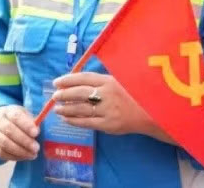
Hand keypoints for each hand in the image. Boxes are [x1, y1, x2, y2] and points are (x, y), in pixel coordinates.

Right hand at [0, 105, 39, 161]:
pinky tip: (25, 157)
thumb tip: (39, 131)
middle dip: (24, 140)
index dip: (26, 125)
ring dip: (20, 151)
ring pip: (4, 143)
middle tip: (36, 147)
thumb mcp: (25, 116)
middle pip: (9, 130)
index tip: (36, 133)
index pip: (16, 117)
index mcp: (9, 112)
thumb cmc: (18, 120)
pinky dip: (14, 156)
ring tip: (32, 154)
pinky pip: (2, 153)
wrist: (0, 123)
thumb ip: (33, 122)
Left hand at [52, 73, 166, 139]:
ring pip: (80, 109)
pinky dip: (74, 121)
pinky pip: (87, 122)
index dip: (68, 79)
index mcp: (109, 81)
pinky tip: (66, 119)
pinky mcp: (108, 125)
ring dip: (66, 109)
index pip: (84, 78)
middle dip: (64, 94)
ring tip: (57, 109)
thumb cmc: (133, 95)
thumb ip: (101, 80)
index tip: (57, 82)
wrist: (150, 114)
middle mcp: (107, 94)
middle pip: (79, 93)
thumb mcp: (119, 81)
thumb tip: (78, 80)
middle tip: (54, 96)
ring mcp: (107, 110)